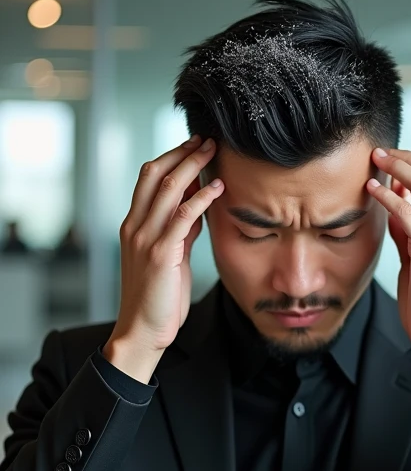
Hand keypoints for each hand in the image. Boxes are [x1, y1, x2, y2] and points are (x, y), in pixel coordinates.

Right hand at [109, 135, 223, 354]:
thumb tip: (198, 205)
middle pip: (154, 174)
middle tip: (206, 139)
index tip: (194, 145)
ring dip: (193, 166)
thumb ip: (181, 230)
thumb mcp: (171, 257)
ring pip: (168, 189)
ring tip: (213, 152)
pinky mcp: (160, 254)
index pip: (148, 178)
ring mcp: (145, 239)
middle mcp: (134, 226)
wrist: (142, 331)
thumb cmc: (159, 298)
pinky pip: (183, 216)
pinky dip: (202, 198)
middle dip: (181, 152)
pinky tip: (218, 188)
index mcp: (133, 225)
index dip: (171, 157)